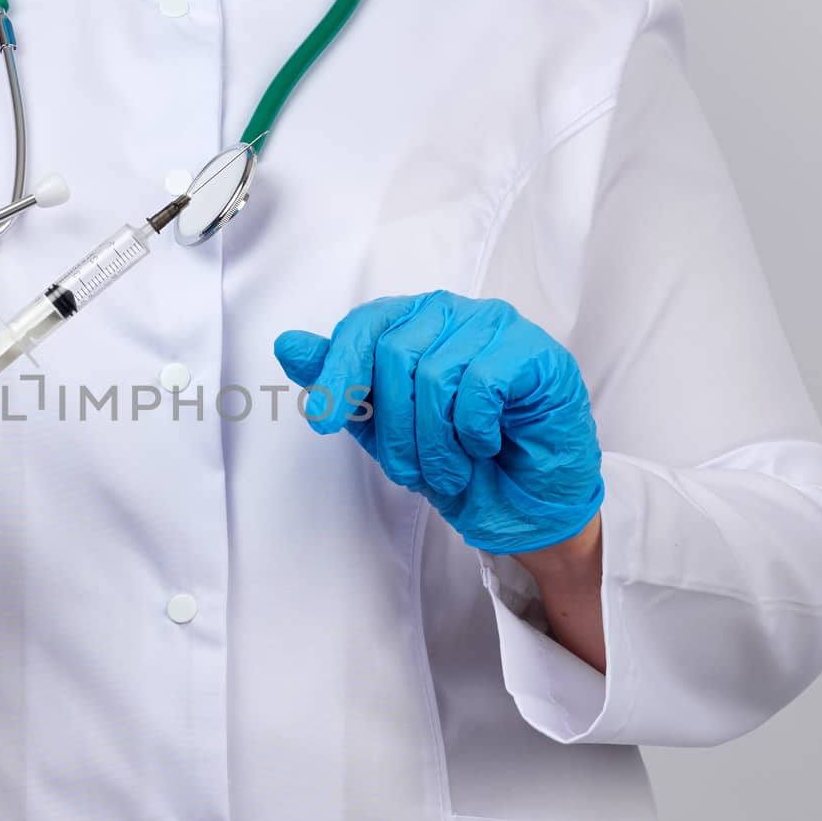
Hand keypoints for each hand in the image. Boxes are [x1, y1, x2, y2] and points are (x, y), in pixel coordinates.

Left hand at [274, 291, 603, 555]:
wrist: (524, 506)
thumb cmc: (460, 461)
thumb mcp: (384, 429)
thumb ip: (342, 385)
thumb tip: (288, 345)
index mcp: (412, 323)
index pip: (364, 326)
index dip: (339, 372)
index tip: (323, 420)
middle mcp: (452, 314)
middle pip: (395, 352)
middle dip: (395, 427)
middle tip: (411, 471)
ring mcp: (495, 327)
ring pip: (436, 373)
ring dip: (435, 442)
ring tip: (451, 470)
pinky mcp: (533, 352)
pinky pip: (481, 383)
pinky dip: (473, 430)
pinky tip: (484, 446)